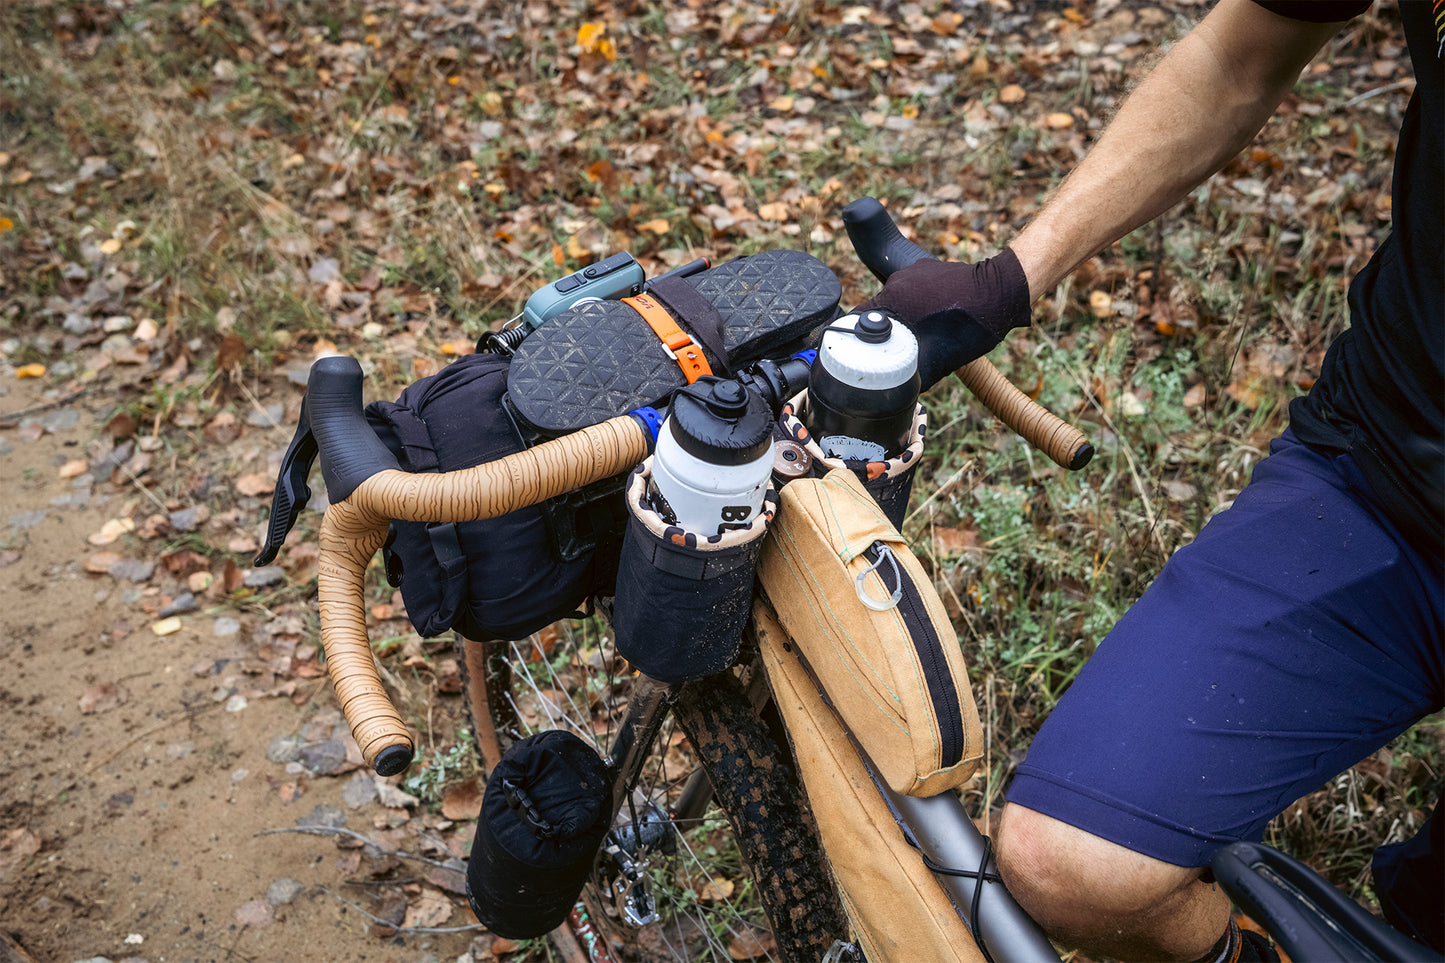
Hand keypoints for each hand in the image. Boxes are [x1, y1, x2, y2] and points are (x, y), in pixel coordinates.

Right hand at [856, 249, 1030, 389]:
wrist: (1003, 292)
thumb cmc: (972, 324)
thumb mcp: (939, 359)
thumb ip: (912, 375)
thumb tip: (895, 395)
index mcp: (893, 298)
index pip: (857, 320)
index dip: (855, 340)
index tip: (859, 355)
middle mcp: (899, 280)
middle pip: (878, 312)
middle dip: (886, 333)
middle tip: (897, 352)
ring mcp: (914, 271)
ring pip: (897, 302)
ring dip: (904, 319)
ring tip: (921, 336)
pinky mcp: (929, 269)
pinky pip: (913, 292)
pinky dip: (918, 307)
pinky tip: (934, 321)